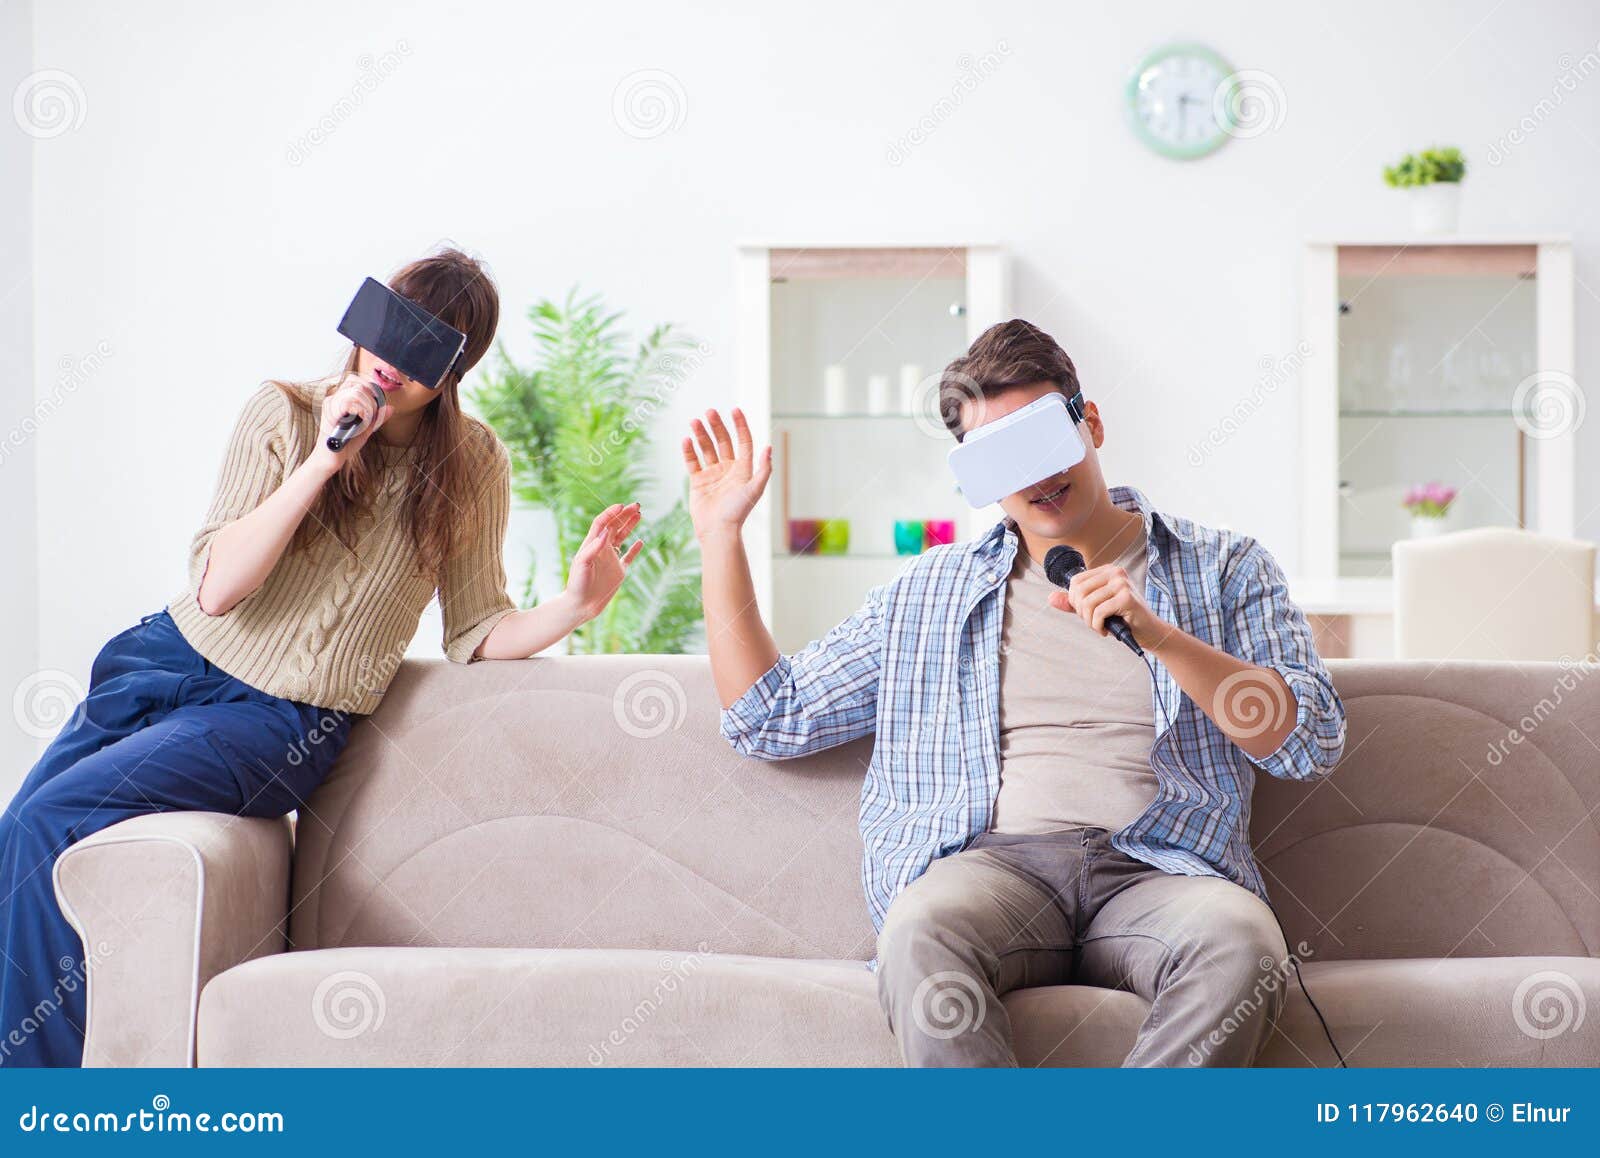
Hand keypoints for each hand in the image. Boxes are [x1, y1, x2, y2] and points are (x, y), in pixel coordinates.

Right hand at [312, 373, 389, 470]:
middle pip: (358, 384)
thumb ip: (377, 418)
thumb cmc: (344, 445)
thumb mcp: (365, 429)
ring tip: (366, 421)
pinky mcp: (330, 414)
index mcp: (340, 399)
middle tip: (372, 416)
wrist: (330, 459)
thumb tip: (391, 407)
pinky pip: (349, 403)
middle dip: (372, 399)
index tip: (377, 401)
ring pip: (356, 392)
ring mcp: (330, 405)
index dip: (369, 386)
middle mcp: (333, 398)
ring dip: (368, 407)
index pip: (355, 379)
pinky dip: (361, 412)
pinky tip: (361, 422)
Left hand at [564, 502, 643, 621]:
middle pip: (614, 526)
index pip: (602, 523)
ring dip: (630, 526)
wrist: (581, 605)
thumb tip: (606, 531)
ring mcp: (611, 560)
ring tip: (639, 515)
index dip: (611, 513)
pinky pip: (628, 557)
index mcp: (592, 544)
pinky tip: (641, 541)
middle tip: (637, 505)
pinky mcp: (618, 572)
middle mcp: (602, 549)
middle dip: (625, 515)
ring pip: (622, 537)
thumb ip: (594, 547)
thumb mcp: (583, 564)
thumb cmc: (578, 584)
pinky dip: (635, 549)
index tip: (622, 505)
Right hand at [682, 408, 772, 540]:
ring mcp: (713, 474)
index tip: (734, 410)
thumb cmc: (738, 512)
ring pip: (706, 448)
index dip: (740, 425)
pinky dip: (689, 450)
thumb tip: (769, 447)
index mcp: (744, 469)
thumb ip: (763, 468)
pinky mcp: (698, 481)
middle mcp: (729, 469)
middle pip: (723, 441)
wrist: (718, 530)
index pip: (743, 441)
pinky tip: (686, 439)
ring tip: (694, 422)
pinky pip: (693, 461)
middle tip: (709, 412)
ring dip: (701, 434)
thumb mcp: (755, 489)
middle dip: (717, 426)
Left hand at [1047, 563, 1176, 650]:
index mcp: (1107, 570)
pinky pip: (1098, 612)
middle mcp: (1115, 572)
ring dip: (1089, 622)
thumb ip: (1073, 603)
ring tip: (1100, 627)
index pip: (1075, 581)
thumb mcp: (1095, 608)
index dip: (1074, 601)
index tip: (1086, 613)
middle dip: (1081, 612)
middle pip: (1079, 591)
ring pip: (1087, 603)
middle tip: (1093, 622)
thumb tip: (1050, 598)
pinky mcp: (1127, 598)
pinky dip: (1097, 626)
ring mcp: (1122, 583)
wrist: (1149, 632)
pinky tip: (1106, 630)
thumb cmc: (1123, 619)